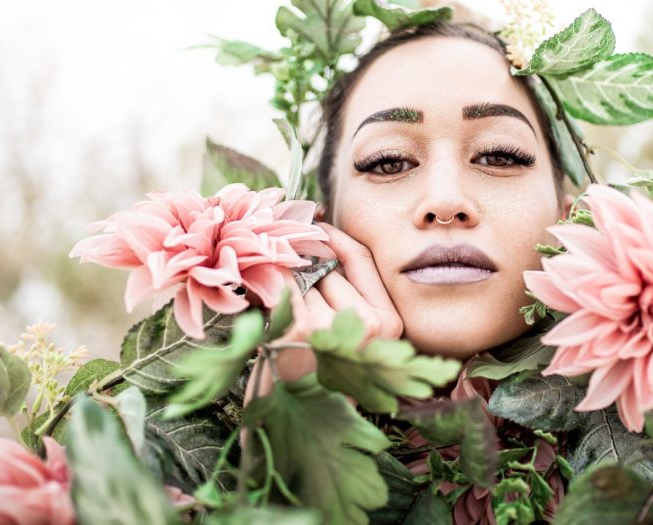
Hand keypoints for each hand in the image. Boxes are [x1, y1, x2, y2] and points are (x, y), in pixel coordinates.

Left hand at [245, 223, 402, 403]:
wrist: (297, 425)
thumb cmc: (323, 377)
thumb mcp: (351, 337)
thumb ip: (349, 293)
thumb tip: (320, 233)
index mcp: (389, 324)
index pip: (362, 259)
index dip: (337, 237)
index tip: (317, 226)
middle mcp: (367, 324)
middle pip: (329, 268)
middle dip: (304, 270)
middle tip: (285, 280)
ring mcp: (333, 326)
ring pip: (303, 279)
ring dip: (285, 286)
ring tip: (277, 307)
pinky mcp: (299, 330)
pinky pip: (281, 288)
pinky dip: (267, 288)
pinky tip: (263, 300)